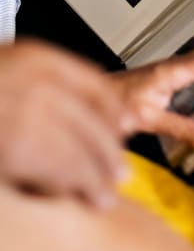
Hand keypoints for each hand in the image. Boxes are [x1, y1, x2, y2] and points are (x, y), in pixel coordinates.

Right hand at [0, 39, 132, 207]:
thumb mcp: (11, 69)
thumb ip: (46, 81)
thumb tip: (91, 109)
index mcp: (38, 57)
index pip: (95, 84)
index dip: (115, 111)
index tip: (126, 126)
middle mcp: (36, 81)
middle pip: (92, 121)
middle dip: (109, 151)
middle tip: (121, 169)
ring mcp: (24, 112)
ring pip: (78, 150)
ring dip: (96, 175)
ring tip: (105, 192)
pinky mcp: (13, 145)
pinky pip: (55, 169)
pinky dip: (72, 184)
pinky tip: (80, 193)